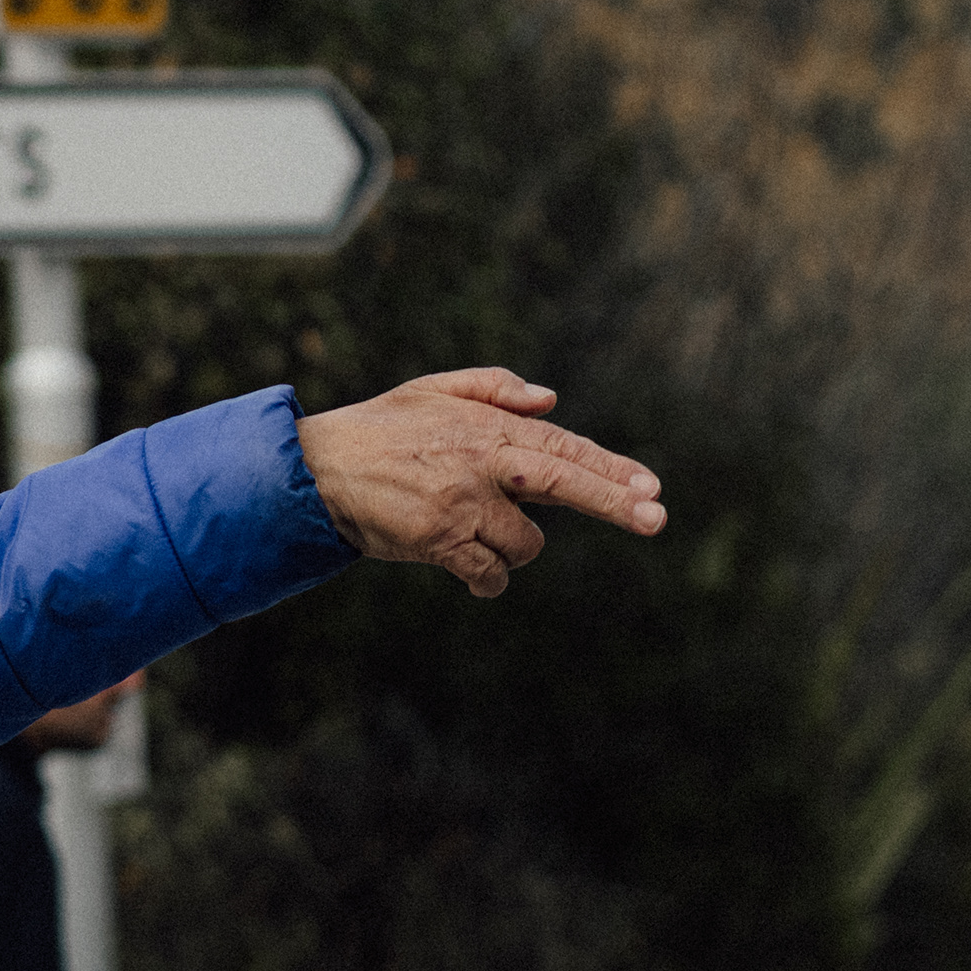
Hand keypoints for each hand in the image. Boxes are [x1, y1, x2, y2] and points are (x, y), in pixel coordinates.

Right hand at [294, 368, 665, 597]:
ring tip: (479, 535)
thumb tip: (551, 401)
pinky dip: (490, 580)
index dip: (610, 467)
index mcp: (486, 427)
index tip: (651, 487)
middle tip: (656, 518)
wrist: (314, 472)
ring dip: (515, 548)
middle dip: (614, 501)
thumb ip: (493, 390)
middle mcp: (480, 464)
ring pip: (524, 543)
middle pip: (563, 481)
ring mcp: (461, 504)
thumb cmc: (377, 431)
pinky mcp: (438, 540)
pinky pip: (488, 572)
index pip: (563, 446)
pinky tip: (480, 577)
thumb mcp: (431, 392)